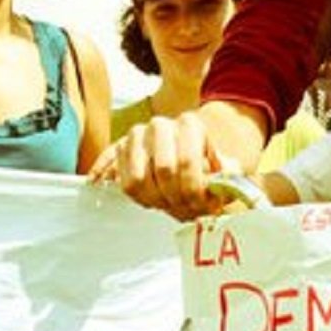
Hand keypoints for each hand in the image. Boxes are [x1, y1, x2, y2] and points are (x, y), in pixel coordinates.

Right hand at [89, 112, 237, 219]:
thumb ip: (232, 178)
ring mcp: (138, 137)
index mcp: (190, 124)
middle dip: (176, 196)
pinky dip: (103, 172)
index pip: (187, 160)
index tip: (202, 202)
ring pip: (135, 174)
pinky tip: (98, 184)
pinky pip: (108, 161)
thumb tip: (224, 187)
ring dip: (153, 198)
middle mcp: (161, 126)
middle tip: (183, 206)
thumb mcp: (229, 172)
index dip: (194, 188)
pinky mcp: (120, 147)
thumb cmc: (209, 171)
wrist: (190, 159)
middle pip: (164, 169)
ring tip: (164, 203)